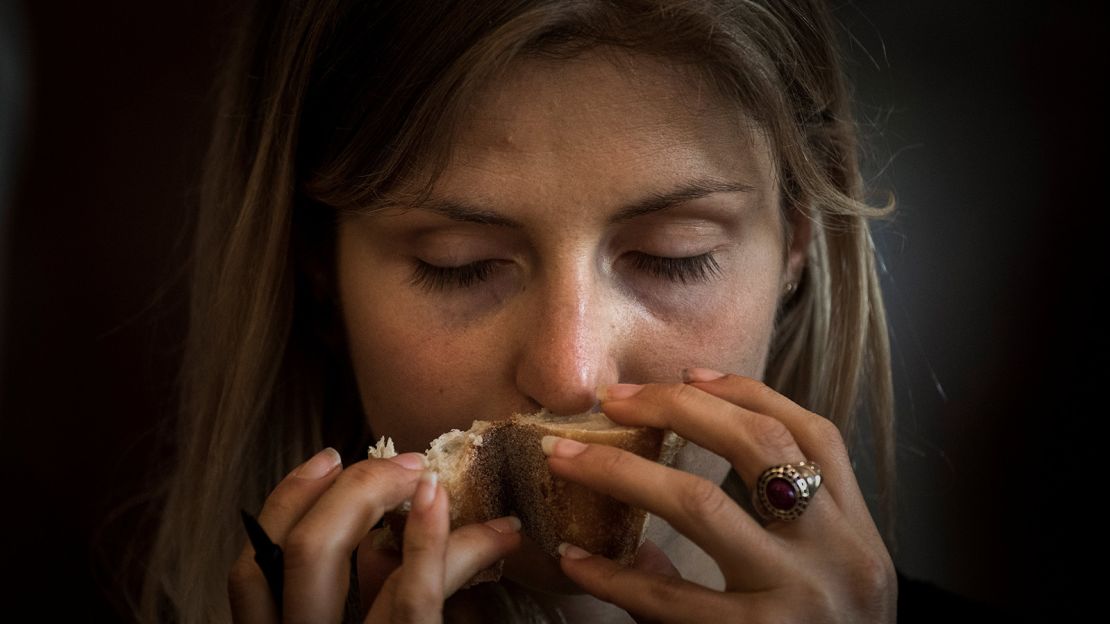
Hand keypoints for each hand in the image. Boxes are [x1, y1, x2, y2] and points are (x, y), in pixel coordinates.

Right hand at [227, 450, 521, 622]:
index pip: (252, 567)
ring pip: (325, 560)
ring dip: (374, 501)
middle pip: (287, 551)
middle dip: (343, 491)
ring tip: (423, 475)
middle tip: (399, 463)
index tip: (328, 459)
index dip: (285, 501)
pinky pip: (406, 601)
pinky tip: (438, 502)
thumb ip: (359, 604)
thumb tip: (392, 535)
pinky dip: (425, 540)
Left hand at [545, 370, 895, 622]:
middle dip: (677, 408)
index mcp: (859, 535)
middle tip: (612, 398)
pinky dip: (613, 575)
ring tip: (566, 454)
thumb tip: (668, 502)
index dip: (749, 392)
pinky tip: (574, 559)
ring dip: (622, 470)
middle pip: (756, 446)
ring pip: (700, 503)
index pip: (814, 434)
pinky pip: (667, 599)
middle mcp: (839, 557)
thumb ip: (777, 538)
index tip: (688, 373)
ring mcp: (797, 603)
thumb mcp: (831, 587)